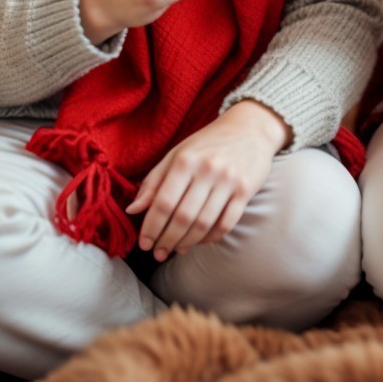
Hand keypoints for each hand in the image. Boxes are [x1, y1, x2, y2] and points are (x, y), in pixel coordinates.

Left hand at [127, 101, 288, 261]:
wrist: (250, 127)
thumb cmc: (207, 143)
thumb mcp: (177, 154)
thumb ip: (154, 182)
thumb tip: (132, 210)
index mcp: (185, 160)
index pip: (163, 202)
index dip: (151, 227)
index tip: (143, 243)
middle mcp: (207, 169)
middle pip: (182, 217)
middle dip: (167, 240)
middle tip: (158, 254)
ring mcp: (228, 181)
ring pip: (203, 223)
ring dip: (186, 243)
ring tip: (176, 250)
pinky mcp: (245, 190)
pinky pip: (226, 224)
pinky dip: (210, 238)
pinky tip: (199, 242)